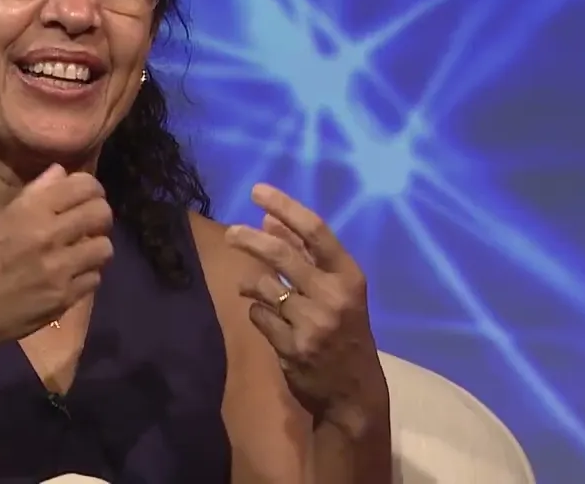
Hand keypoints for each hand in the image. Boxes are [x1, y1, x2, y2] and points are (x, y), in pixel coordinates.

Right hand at [0, 164, 113, 351]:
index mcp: (28, 211)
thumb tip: (62, 172)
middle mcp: (47, 235)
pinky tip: (70, 276)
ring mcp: (58, 269)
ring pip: (104, 247)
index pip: (84, 186)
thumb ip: (34, 196)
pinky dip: (86, 276)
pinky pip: (95, 278)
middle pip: (101, 214)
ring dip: (95, 247)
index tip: (87, 196)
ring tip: (81, 252)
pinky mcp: (63, 298)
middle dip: (99, 216)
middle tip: (89, 224)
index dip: (92, 189)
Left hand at [227, 183, 387, 434]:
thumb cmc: (346, 333)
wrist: (353, 393)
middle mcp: (333, 296)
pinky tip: (267, 320)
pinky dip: (256, 313)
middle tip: (231, 233)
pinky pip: (258, 316)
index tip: (258, 192)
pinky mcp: (291, 346)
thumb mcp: (337, 292)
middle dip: (250, 240)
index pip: (316, 232)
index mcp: (349, 277)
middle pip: (282, 255)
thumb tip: (268, 218)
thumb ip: (305, 256)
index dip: (285, 207)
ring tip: (252, 289)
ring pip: (263, 287)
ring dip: (251, 285)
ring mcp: (312, 322)